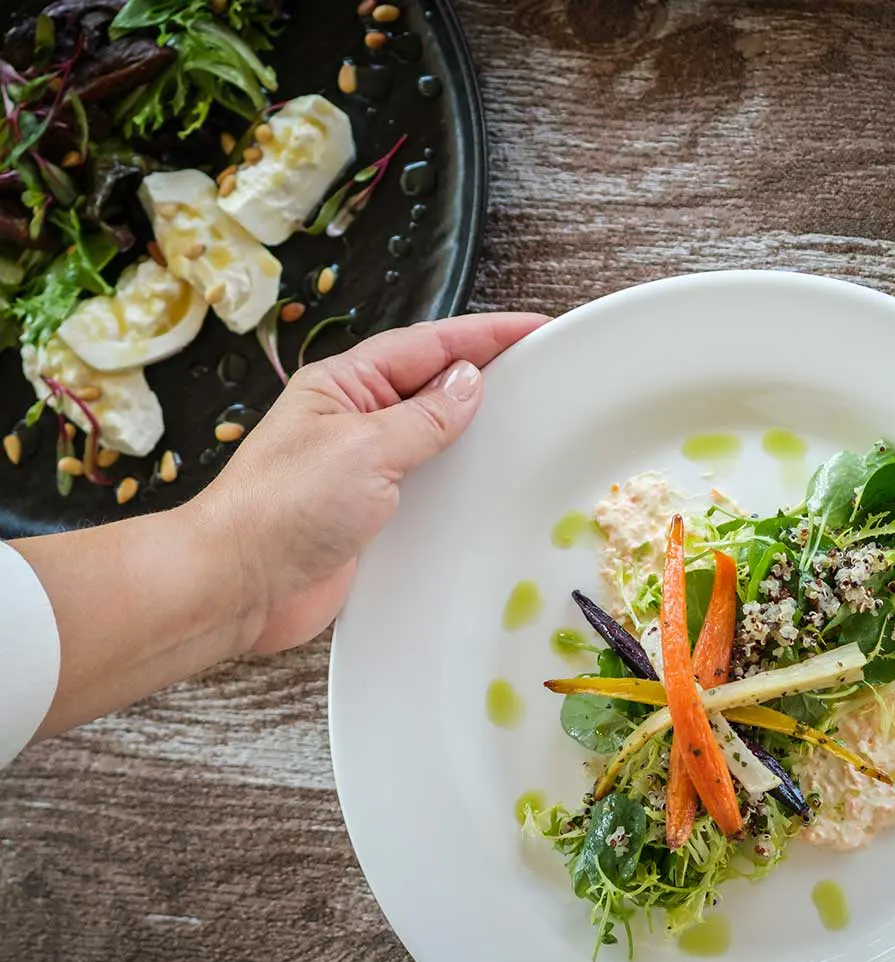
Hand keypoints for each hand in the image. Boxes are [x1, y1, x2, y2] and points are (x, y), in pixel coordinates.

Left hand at [199, 312, 547, 652]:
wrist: (236, 586)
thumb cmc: (281, 508)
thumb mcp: (364, 449)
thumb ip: (424, 417)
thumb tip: (469, 383)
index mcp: (344, 386)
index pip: (427, 345)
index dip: (485, 335)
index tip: (536, 329)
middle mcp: (354, 420)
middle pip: (432, 385)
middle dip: (486, 374)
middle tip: (545, 371)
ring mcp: (363, 468)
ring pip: (433, 437)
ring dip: (475, 431)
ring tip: (530, 423)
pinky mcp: (371, 515)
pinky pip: (428, 485)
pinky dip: (460, 482)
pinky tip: (491, 486)